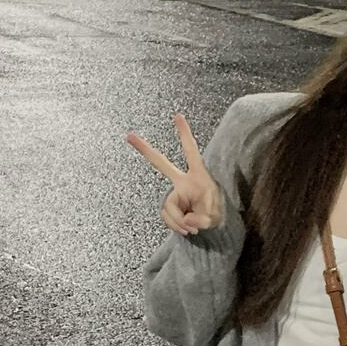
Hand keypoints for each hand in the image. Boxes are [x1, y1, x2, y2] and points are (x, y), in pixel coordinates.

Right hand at [126, 113, 222, 235]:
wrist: (215, 228)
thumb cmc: (217, 214)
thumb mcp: (215, 217)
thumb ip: (202, 218)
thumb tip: (187, 222)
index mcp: (198, 176)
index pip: (191, 153)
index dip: (185, 135)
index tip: (178, 116)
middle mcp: (183, 182)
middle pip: (161, 163)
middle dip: (145, 149)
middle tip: (129, 136)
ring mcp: (175, 194)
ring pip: (168, 208)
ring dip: (180, 222)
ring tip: (194, 228)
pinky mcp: (170, 207)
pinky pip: (168, 218)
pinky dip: (177, 226)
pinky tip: (187, 229)